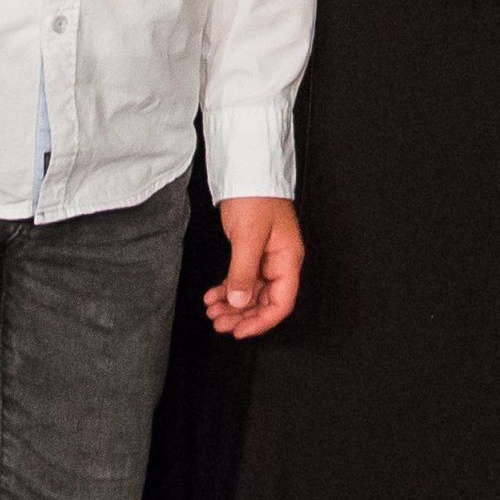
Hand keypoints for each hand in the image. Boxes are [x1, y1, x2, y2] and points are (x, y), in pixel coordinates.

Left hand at [205, 195, 303, 339]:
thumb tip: (240, 303)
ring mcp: (266, 257)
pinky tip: (213, 295)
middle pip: (266, 301)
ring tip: (212, 312)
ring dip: (233, 305)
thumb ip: (243, 273)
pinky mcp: (252, 251)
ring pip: (252, 293)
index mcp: (288, 259)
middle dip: (242, 316)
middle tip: (218, 323)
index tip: (239, 331)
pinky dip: (228, 290)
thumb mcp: (248, 236)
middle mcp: (280, 261)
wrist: (246, 168)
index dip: (261, 322)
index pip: (281, 302)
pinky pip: (243, 279)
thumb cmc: (255, 196)